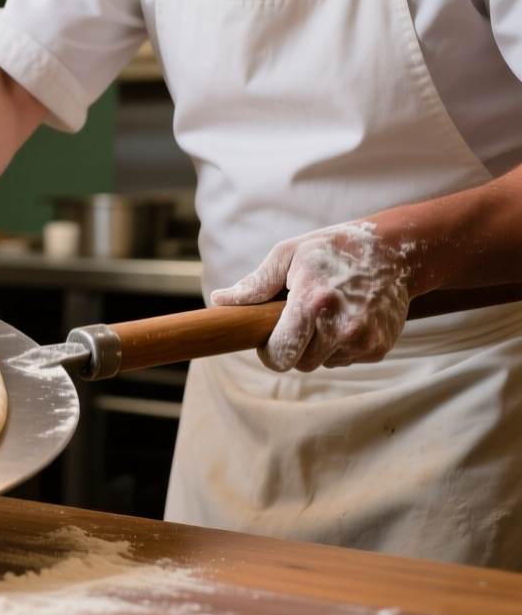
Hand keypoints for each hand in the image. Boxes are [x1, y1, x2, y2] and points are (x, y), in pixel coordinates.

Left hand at [211, 222, 411, 371]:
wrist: (394, 251)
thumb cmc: (332, 250)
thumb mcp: (289, 255)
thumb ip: (255, 284)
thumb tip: (219, 300)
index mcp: (312, 302)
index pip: (280, 354)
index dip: (269, 351)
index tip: (269, 338)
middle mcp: (341, 326)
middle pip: (300, 364)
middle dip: (294, 347)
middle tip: (299, 320)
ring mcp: (364, 339)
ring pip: (323, 364)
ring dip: (318, 347)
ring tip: (326, 314)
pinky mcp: (379, 347)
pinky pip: (346, 360)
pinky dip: (341, 346)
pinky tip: (346, 318)